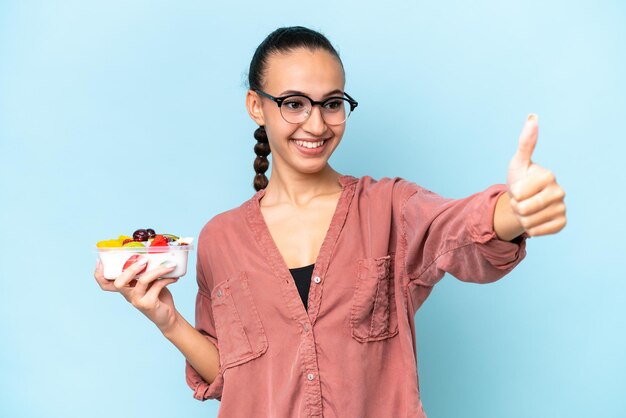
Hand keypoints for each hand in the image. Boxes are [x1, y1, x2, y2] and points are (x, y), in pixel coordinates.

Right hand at [94, 257, 179, 332]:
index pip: (105, 284)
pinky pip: (157, 286)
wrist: (167, 316)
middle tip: (144, 260)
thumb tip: (153, 254)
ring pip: (142, 281)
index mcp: (125, 288)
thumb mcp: (150, 282)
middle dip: (131, 269)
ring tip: (169, 266)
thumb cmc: (157, 296)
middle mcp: (128, 295)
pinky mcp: (148, 304)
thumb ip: (146, 272)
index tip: (100, 261)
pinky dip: (167, 279)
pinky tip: (174, 277)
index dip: (99, 274)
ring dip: (156, 271)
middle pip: (119, 282)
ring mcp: (137, 300)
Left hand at [506, 114, 566, 236]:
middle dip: (515, 207)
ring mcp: (562, 207)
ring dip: (521, 218)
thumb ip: (525, 143)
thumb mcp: (518, 162)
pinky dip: (530, 228)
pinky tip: (534, 219)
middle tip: (520, 200)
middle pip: (523, 209)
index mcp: (549, 175)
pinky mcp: (562, 223)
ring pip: (529, 222)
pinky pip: (538, 232)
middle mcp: (560, 191)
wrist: (522, 201)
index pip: (518, 193)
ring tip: (526, 209)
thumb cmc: (519, 179)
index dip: (512, 194)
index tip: (518, 189)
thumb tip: (533, 117)